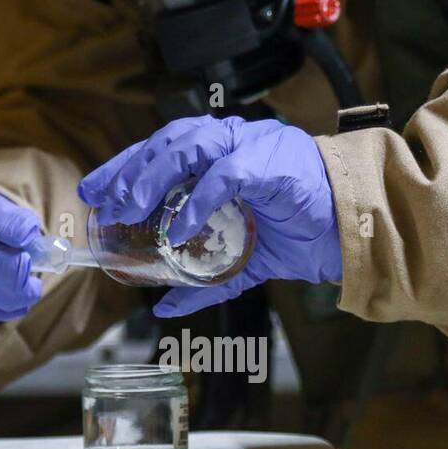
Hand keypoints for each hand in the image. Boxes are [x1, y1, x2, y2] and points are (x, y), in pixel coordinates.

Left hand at [77, 115, 341, 318]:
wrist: (355, 232)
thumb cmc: (301, 232)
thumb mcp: (240, 260)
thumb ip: (202, 280)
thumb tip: (164, 306)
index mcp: (220, 154)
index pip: (159, 149)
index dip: (122, 166)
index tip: (92, 190)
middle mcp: (232, 142)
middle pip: (168, 142)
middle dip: (130, 171)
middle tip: (106, 204)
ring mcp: (253, 147)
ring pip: (191, 145)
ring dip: (154, 176)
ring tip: (131, 208)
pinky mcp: (274, 164)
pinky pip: (227, 174)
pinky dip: (199, 199)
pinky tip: (180, 227)